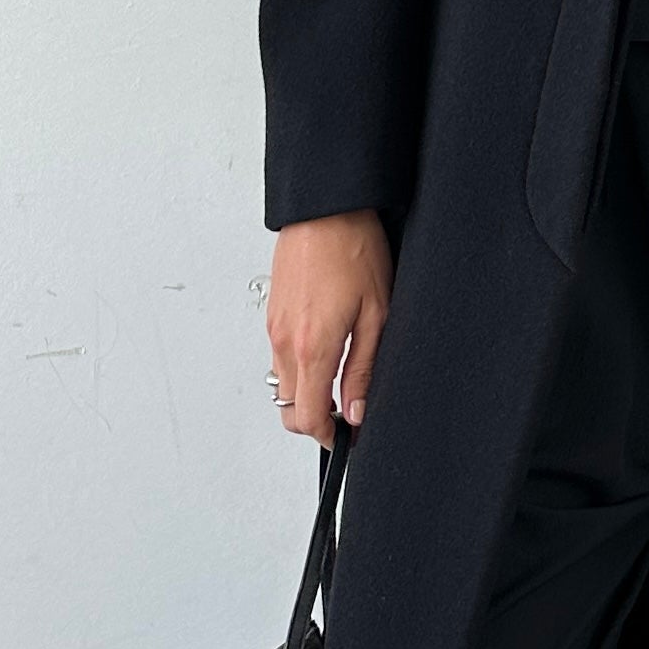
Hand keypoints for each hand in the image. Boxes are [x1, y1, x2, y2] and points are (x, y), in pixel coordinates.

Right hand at [266, 212, 391, 444]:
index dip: (329, 438)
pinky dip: (299, 369)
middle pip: (288, 408)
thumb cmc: (353, 249)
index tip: (348, 438)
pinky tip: (326, 353)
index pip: (307, 418)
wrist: (325, 209)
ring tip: (340, 382)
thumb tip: (357, 411)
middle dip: (315, 421)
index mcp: (312, 347)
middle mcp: (285, 342)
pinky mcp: (272, 315)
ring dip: (306, 394)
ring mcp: (274, 328)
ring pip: (282, 385)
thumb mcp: (376, 315)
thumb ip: (364, 370)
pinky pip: (279, 358)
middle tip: (346, 415)